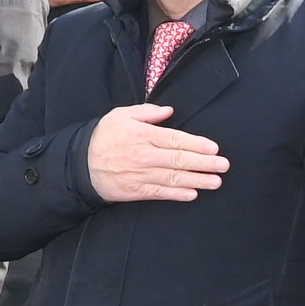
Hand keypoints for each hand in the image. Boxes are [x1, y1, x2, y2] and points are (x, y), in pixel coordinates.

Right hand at [85, 102, 230, 202]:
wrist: (80, 165)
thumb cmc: (102, 137)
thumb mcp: (121, 116)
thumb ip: (146, 112)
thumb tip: (168, 111)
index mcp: (142, 135)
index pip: (175, 139)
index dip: (196, 144)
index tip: (213, 148)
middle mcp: (144, 155)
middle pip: (179, 159)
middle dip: (204, 163)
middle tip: (223, 165)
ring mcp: (141, 175)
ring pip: (174, 178)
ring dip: (197, 180)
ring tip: (216, 182)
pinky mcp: (137, 190)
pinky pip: (160, 193)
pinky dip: (177, 194)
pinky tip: (193, 194)